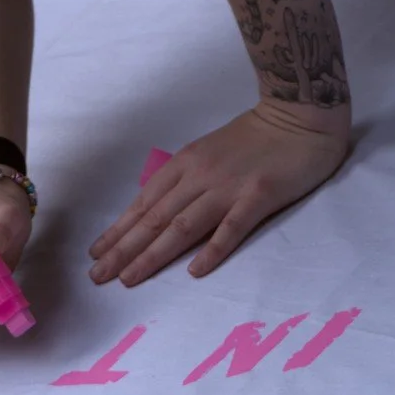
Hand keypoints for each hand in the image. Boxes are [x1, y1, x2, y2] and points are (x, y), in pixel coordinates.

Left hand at [89, 104, 350, 288]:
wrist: (299, 115)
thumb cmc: (254, 138)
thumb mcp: (207, 153)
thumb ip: (183, 181)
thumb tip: (155, 211)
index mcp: (185, 165)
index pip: (144, 204)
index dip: (118, 231)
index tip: (95, 255)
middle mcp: (200, 176)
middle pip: (155, 219)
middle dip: (123, 250)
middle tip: (98, 276)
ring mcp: (229, 187)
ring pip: (183, 226)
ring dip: (153, 254)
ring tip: (129, 278)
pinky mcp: (259, 196)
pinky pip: (232, 227)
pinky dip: (212, 249)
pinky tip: (194, 272)